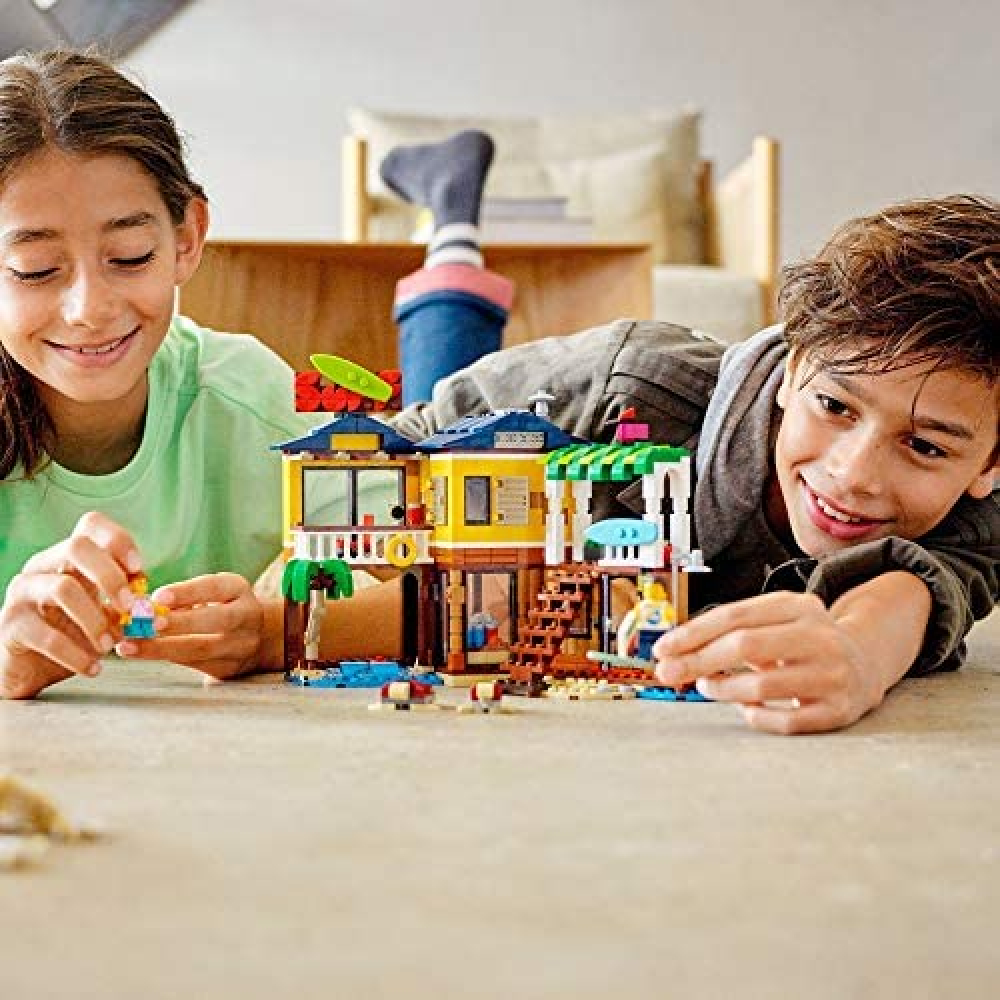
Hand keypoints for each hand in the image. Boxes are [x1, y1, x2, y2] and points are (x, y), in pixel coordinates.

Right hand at [0, 512, 141, 698]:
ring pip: (62, 588)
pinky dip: (76, 654)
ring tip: (111, 646)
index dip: (118, 540)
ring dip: (95, 620)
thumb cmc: (71, 635)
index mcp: (68, 558)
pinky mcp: (10, 625)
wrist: (28, 670)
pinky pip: (46, 635)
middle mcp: (43, 567)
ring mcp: (23, 593)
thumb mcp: (105, 616)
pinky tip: (93, 668)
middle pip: (76, 546)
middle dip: (110, 576)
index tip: (139, 570)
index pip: (91, 525)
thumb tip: (150, 605)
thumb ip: (126, 604)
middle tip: (130, 607)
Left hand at [116, 573, 263, 681]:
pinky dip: (164, 658)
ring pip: (202, 649)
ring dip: (162, 648)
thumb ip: (182, 596)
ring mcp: (241, 645)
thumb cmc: (218, 606)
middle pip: (218, 620)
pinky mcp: (229, 669)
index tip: (158, 597)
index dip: (188, 592)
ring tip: (129, 646)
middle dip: (180, 623)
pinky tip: (138, 653)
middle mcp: (246, 616)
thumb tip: (142, 604)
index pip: (216, 588)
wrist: (256, 636)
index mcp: (238, 589)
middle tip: (147, 624)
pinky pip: (195, 665)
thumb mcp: (210, 591)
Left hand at [652, 592, 883, 733]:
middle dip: (698, 661)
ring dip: (722, 689)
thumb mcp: (776, 622)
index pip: (734, 616)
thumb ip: (733, 630)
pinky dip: (755, 716)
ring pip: (762, 686)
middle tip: (668, 672)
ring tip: (705, 687)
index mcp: (798, 606)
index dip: (693, 633)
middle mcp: (819, 636)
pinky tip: (744, 708)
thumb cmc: (801, 643)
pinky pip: (784, 721)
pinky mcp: (838, 710)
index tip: (663, 648)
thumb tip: (675, 651)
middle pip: (745, 646)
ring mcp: (832, 674)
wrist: (865, 664)